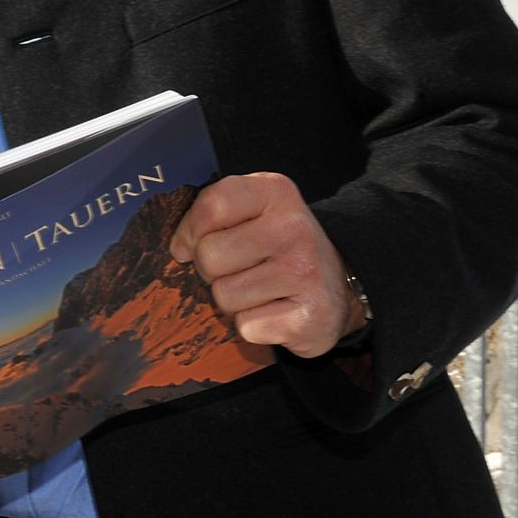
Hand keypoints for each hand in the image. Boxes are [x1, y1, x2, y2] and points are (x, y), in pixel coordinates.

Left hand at [170, 172, 365, 357]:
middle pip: (209, 255)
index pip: (211, 206)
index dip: (190, 231)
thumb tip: (179, 249)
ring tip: (259, 291)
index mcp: (274, 192)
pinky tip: (275, 312)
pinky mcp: (311, 317)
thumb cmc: (279, 247)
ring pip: (224, 296)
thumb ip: (212, 215)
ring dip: (233, 301)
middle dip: (212, 270)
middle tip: (240, 270)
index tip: (192, 244)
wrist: (339, 286)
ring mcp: (305, 273)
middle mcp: (293, 227)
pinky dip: (254, 326)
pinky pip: (247, 326)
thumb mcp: (252, 212)